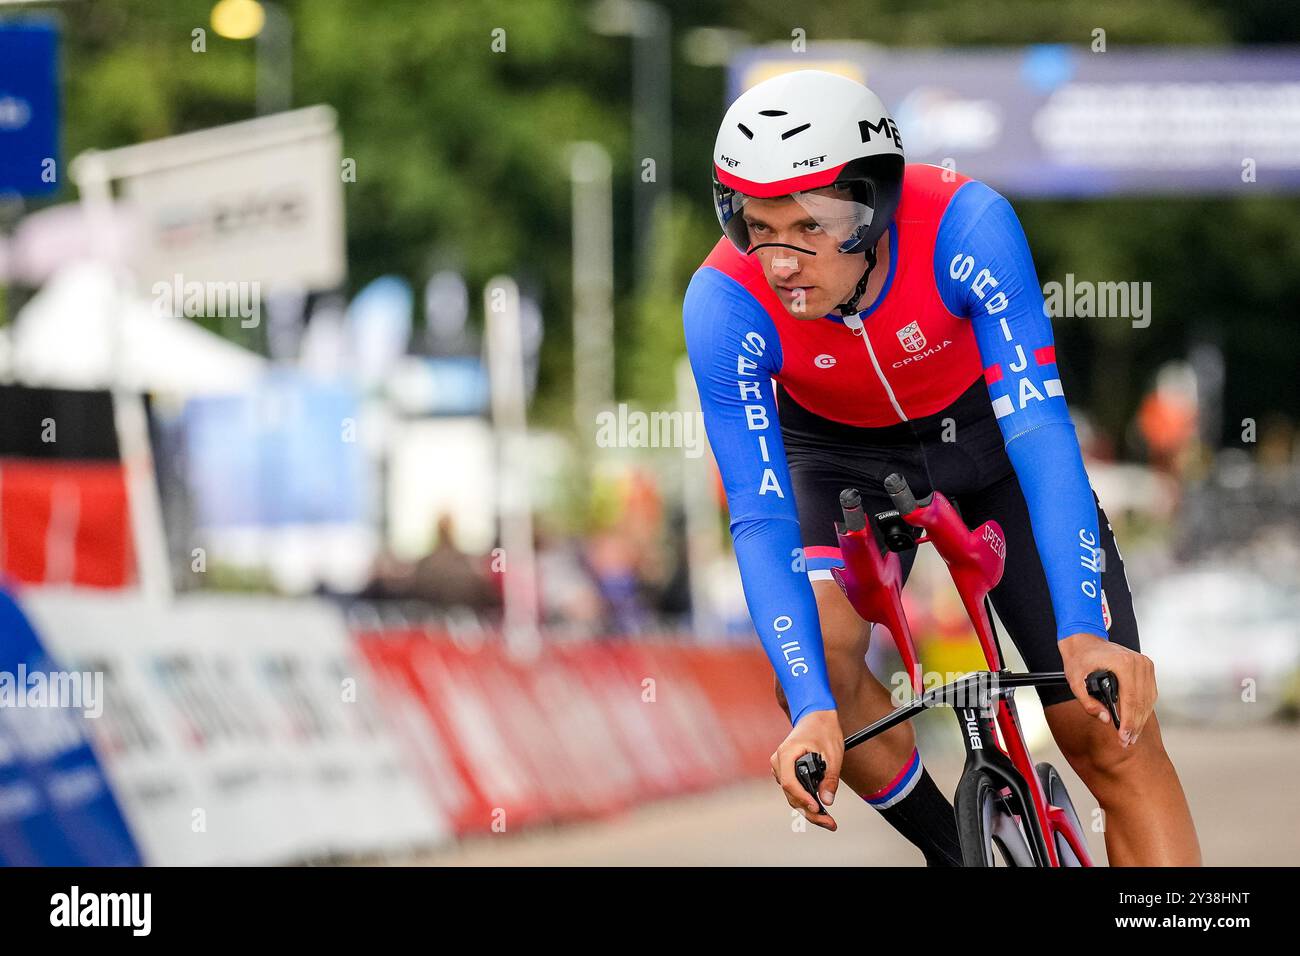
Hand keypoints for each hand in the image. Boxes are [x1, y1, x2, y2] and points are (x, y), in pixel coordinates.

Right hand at [770, 709, 843, 829]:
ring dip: (808, 808)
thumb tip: (827, 801)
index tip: (819, 809)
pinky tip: (819, 808)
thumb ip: (829, 778)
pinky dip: (805, 800)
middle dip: (810, 811)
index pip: (791, 784)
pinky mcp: (786, 771)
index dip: (804, 800)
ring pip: (791, 795)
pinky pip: (793, 790)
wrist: (816, 716)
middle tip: (830, 823)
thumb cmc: (823, 730)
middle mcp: (779, 761)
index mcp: (787, 754)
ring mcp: (780, 767)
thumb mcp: (832, 754)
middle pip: (791, 794)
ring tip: (828, 820)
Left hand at [1059, 632, 1156, 747]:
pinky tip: (1137, 721)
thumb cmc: (1079, 658)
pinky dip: (1144, 708)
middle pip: (1141, 702)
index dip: (1128, 722)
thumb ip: (1088, 702)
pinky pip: (1150, 693)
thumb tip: (1106, 719)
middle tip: (1127, 742)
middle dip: (1134, 725)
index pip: (1130, 699)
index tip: (1123, 737)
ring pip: (1148, 699)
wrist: (1084, 640)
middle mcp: (1138, 662)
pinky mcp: (1147, 667)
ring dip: (1141, 720)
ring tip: (1132, 736)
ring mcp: (1145, 664)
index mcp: (1123, 663)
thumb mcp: (1075, 681)